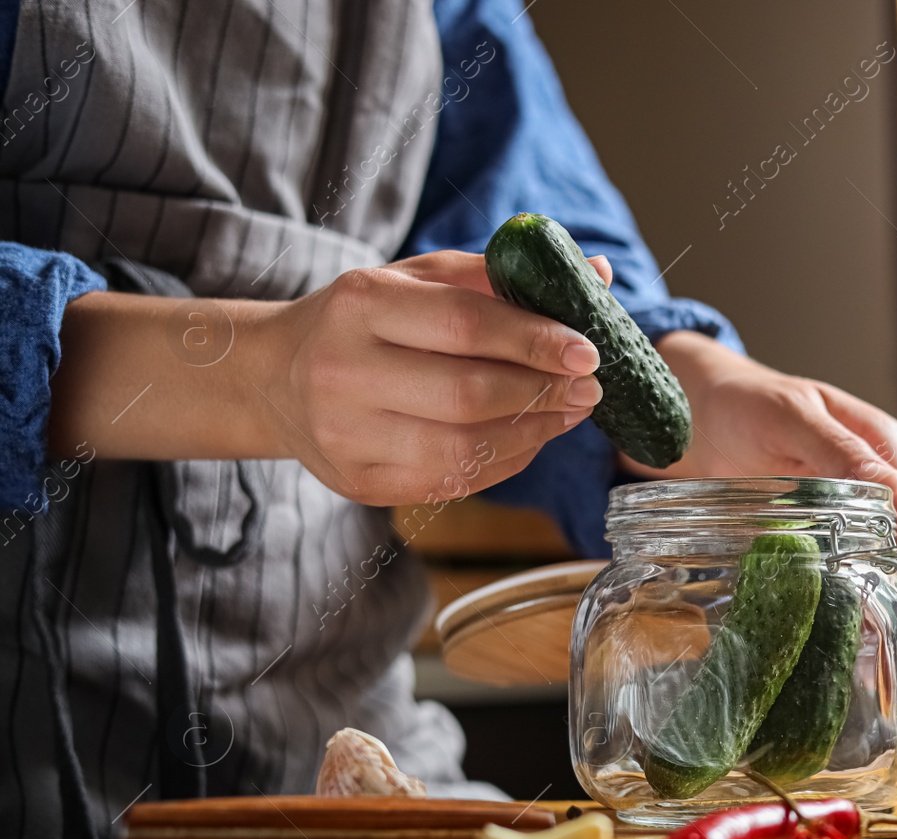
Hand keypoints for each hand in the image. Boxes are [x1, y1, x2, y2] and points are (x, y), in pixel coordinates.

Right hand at [256, 250, 608, 504]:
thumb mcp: (419, 280)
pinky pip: (455, 480)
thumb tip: (598, 274)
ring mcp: (347, 435)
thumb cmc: (366, 321)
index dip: (536, 341)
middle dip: (543, 392)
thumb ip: (502, 279)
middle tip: (588, 387)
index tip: (587, 350)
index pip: (465, 325)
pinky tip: (528, 437)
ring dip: (534, 433)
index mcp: (361, 304)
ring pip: (466, 448)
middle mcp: (344, 371)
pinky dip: (506, 460)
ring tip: (566, 412)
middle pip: (469, 394)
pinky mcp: (362, 483)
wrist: (276, 378)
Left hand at [639, 332, 896, 677]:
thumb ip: (836, 448)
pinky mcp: (838, 530)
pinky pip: (872, 572)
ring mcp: (865, 506)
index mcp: (882, 443)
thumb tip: (894, 485)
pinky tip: (893, 651)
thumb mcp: (788, 416)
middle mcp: (885, 476)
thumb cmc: (743, 402)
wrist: (701, 409)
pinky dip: (888, 610)